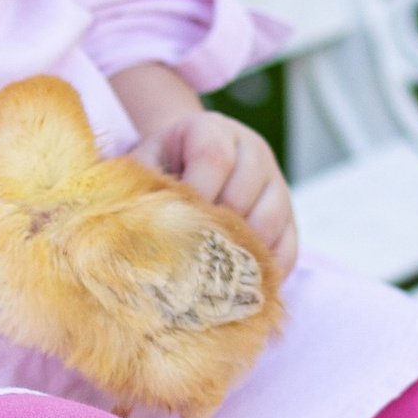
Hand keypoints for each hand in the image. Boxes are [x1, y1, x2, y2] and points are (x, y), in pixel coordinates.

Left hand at [125, 86, 298, 279]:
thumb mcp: (145, 161)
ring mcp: (276, 183)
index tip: (173, 223)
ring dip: (239, 252)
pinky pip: (288, 247)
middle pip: (244, 194)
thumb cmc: (162, 165)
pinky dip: (267, 270)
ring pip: (269, 221)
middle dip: (214, 230)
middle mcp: (253, 150)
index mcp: (213, 130)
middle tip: (186, 260)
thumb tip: (127, 227)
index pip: (214, 159)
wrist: (189, 159)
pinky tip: (240, 288)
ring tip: (209, 278)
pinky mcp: (290, 215)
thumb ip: (139, 184)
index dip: (195, 194)